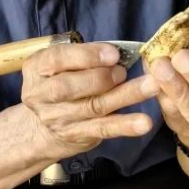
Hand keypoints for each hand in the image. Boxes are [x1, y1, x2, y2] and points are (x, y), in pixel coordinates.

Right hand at [21, 41, 155, 156]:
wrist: (42, 128)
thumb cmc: (59, 84)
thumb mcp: (59, 65)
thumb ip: (82, 57)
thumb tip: (116, 53)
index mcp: (37, 68)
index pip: (57, 59)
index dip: (86, 55)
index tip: (113, 54)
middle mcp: (42, 95)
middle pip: (68, 86)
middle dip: (101, 77)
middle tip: (124, 71)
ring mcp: (59, 118)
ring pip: (93, 106)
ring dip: (124, 96)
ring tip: (151, 87)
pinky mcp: (77, 135)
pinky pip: (103, 129)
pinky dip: (125, 126)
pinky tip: (144, 123)